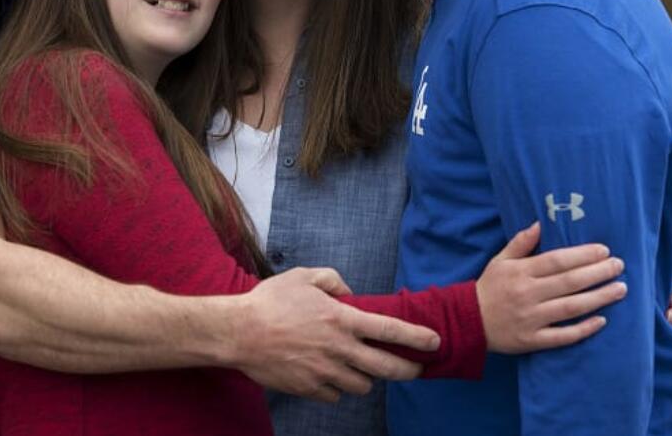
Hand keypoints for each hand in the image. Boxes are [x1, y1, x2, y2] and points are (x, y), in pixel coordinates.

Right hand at [231, 267, 439, 401]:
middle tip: (416, 369)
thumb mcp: (303, 277)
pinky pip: (335, 395)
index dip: (416, 338)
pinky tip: (330, 375)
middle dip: (408, 370)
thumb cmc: (269, 302)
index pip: (389, 331)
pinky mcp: (309, 388)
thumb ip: (333, 280)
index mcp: (340, 319)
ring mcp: (324, 372)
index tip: (434, 342)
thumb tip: (349, 293)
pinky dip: (337, 388)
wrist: (238, 333)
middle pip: (386, 368)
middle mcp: (338, 349)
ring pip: (362, 386)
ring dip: (367, 378)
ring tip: (362, 368)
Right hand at [476, 221, 626, 353]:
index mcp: (520, 272)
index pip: (557, 261)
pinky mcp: (532, 340)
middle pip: (569, 282)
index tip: (604, 251)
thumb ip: (520, 243)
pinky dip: (583, 329)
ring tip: (620, 289)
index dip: (582, 255)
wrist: (467, 321)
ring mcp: (531, 318)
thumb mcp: (500, 261)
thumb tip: (540, 224)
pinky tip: (602, 320)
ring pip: (571, 307)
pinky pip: (562, 335)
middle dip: (598, 273)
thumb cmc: (489, 287)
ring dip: (599, 298)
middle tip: (619, 266)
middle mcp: (527, 294)